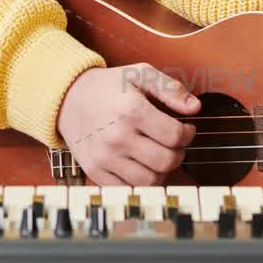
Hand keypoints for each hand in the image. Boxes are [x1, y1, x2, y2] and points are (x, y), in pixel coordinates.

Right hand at [55, 63, 198, 184]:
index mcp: (131, 110)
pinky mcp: (95, 171)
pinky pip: (129, 188)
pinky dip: (140, 180)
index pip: (175, 136)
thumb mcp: (140, 74)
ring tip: (157, 155)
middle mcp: (118, 137)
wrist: (68, 98)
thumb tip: (194, 108)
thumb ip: (170, 88)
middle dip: (178, 153)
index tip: (185, 129)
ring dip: (161, 170)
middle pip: (167, 161)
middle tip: (172, 143)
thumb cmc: (108, 86)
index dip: (188, 133)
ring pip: (151, 180)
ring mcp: (105, 157)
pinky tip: (141, 164)